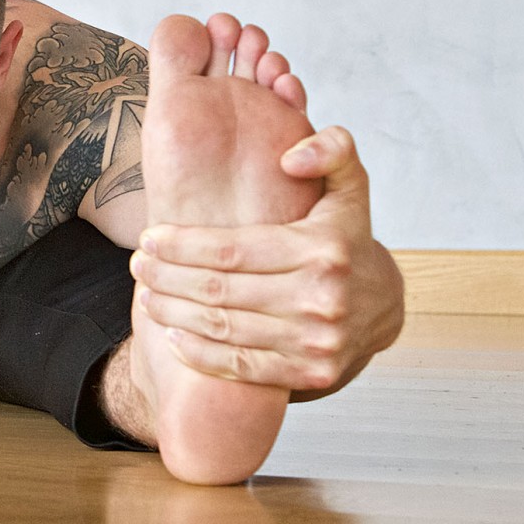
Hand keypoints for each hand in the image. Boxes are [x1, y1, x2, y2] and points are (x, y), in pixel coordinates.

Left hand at [130, 126, 404, 396]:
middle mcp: (322, 298)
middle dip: (167, 277)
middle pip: (220, 291)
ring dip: (174, 313)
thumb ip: (330, 149)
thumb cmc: (347, 237)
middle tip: (138, 266)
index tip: (148, 238)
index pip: (231, 250)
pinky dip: (200, 354)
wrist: (384, 303)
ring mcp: (318, 341)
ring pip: (224, 329)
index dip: (181, 246)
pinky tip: (173, 335)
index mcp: (322, 249)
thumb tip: (290, 158)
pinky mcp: (313, 374)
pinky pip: (242, 367)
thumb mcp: (349, 184)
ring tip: (147, 295)